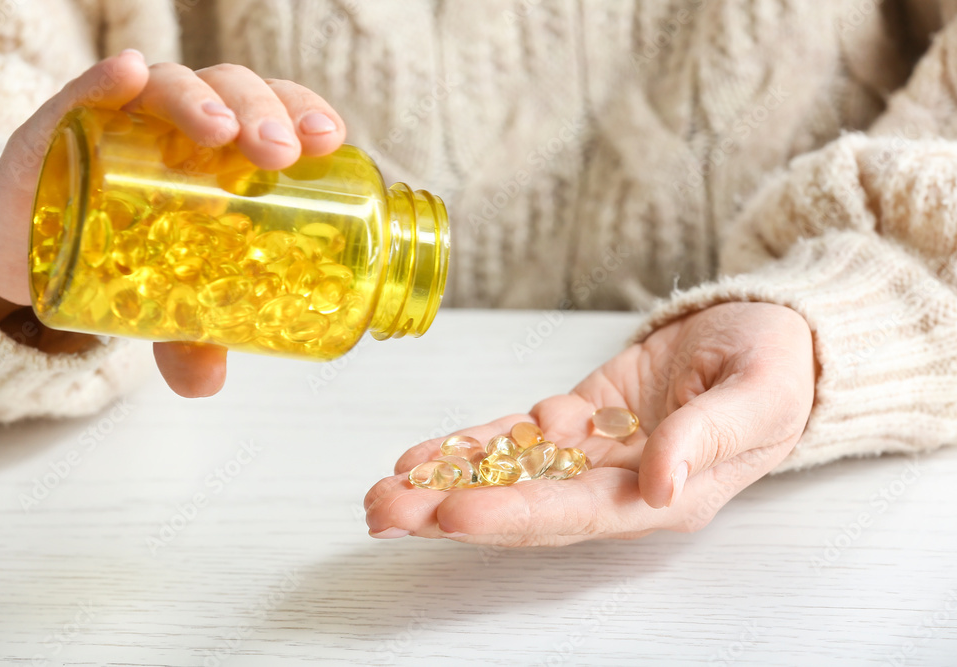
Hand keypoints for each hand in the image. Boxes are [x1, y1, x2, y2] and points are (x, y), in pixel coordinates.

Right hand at [0, 50, 345, 395]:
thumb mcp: (167, 295)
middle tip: (277, 153)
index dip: (305, 115)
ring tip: (218, 131)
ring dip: (200, 100)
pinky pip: (89, 89)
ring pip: (173, 85)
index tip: (326, 138)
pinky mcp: (69, 119)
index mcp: (229, 152)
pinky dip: (108, 79)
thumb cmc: (130, 246)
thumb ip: (190, 334)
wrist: (38, 232)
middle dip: (263, 114)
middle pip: (236, 94)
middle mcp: (187, 124)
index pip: (279, 114)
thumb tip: (204, 383)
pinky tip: (127, 76)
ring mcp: (129, 116)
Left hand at [364, 302, 815, 545]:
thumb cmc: (778, 366)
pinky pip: (516, 438)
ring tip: (383, 491)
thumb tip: (660, 484)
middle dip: (452, 510)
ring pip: (510, 476)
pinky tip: (423, 456)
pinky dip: (470, 445)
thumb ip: (709, 437)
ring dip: (445, 483)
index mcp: (668, 495)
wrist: (770, 338)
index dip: (511, 515)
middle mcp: (620, 487)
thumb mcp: (760, 392)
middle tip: (384, 511)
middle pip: (526, 507)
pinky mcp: (579, 420)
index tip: (451, 512)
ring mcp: (594, 455)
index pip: (576, 514)